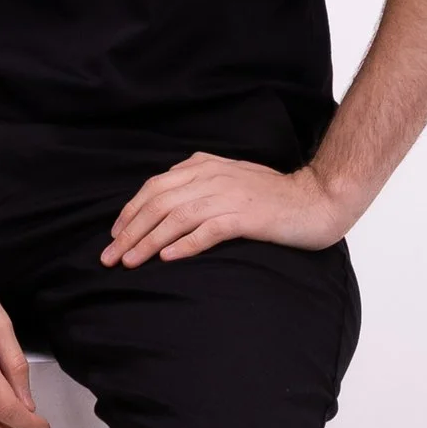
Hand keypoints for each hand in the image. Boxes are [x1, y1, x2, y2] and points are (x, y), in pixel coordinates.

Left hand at [101, 152, 350, 265]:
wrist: (316, 198)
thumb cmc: (273, 196)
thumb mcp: (230, 180)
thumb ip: (199, 185)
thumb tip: (165, 206)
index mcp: (204, 166)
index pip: (155, 187)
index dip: (130, 211)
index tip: (114, 235)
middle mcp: (211, 177)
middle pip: (158, 203)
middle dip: (129, 231)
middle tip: (110, 257)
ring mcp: (228, 196)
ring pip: (175, 218)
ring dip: (148, 241)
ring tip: (129, 262)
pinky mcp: (245, 217)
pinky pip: (207, 231)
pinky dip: (184, 244)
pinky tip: (167, 258)